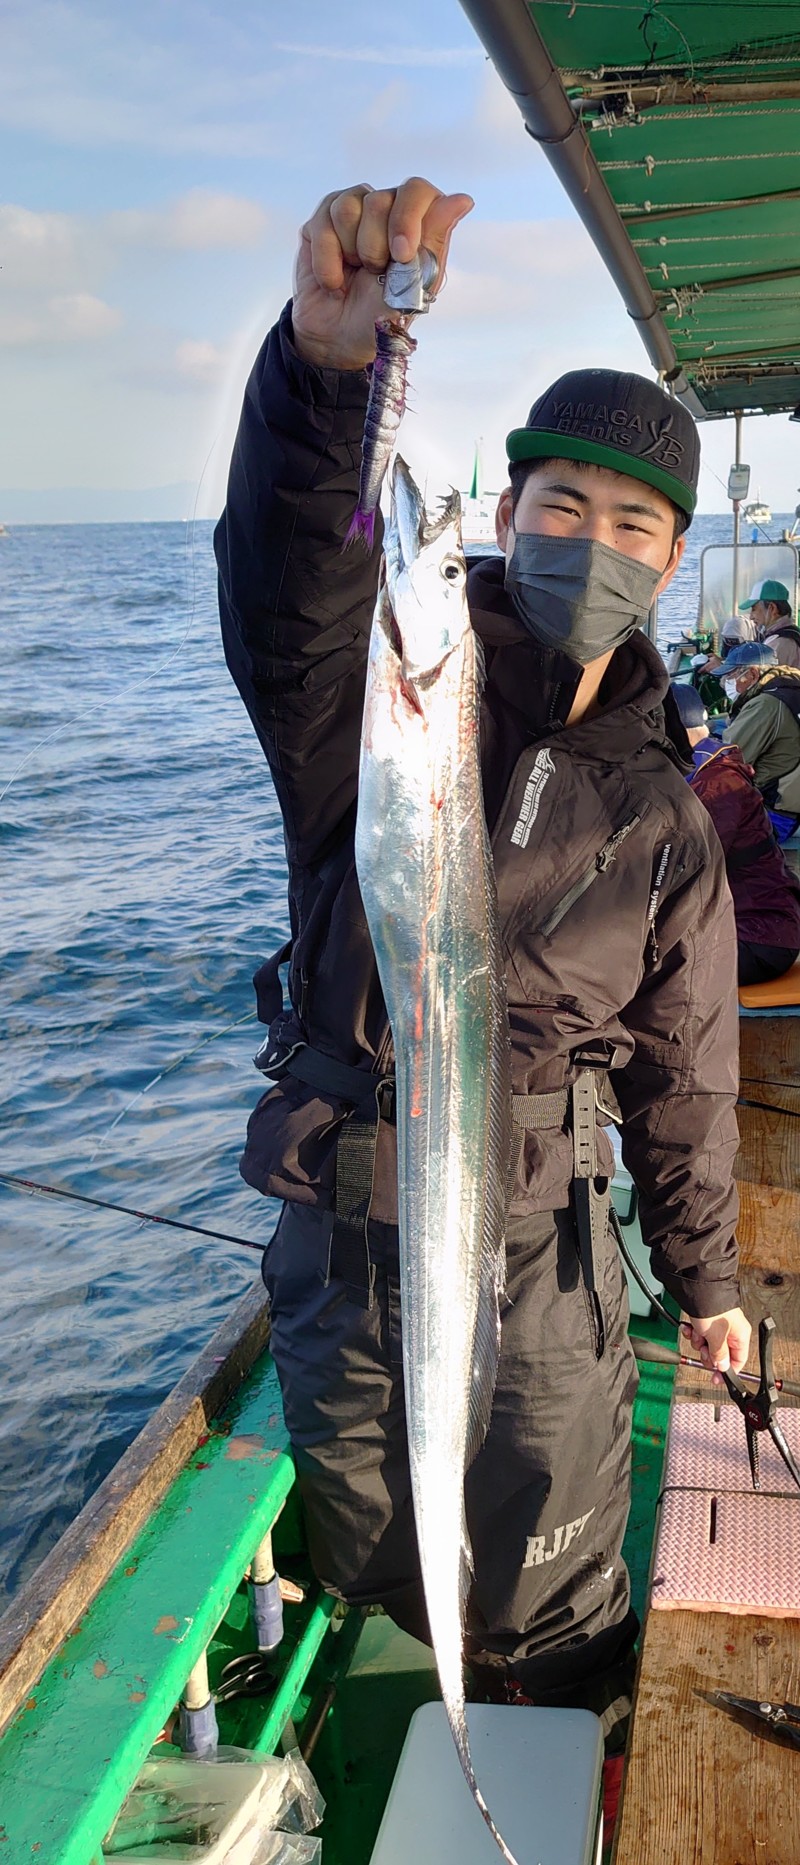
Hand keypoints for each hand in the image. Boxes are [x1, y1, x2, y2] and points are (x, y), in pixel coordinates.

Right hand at [292, 177, 472, 371]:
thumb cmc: (381, 315)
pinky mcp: (321, 221)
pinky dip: (327, 260)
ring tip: (353, 274)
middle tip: (373, 273)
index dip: (407, 217)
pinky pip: (322, 222)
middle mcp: (385, 209)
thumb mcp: (414, 286)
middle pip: (380, 198)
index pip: (418, 190)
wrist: (339, 339)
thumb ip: (435, 240)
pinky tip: (333, 281)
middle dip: (375, 246)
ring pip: (348, 207)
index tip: (400, 255)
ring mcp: (353, 212)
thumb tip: (463, 200)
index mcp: (416, 222)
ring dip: (350, 251)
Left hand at [682, 1307, 751, 1383]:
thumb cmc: (711, 1308)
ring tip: (697, 1332)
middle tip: (703, 1348)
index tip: (716, 1378)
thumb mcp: (716, 1338)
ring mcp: (717, 1325)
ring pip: (706, 1345)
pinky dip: (692, 1332)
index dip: (726, 1371)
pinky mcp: (704, 1320)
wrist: (696, 1288)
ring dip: (698, 1342)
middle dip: (708, 1354)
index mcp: (740, 1335)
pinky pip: (698, 1334)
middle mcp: (730, 1330)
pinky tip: (689, 1327)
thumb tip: (722, 1367)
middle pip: (720, 1354)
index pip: (738, 1360)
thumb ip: (720, 1355)